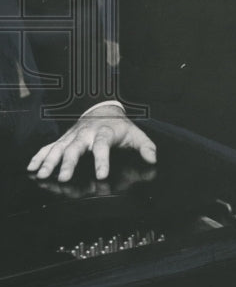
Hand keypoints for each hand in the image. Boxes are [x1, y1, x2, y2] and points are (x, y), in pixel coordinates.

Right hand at [26, 104, 156, 181]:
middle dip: (68, 162)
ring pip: (59, 147)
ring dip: (49, 161)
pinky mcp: (64, 139)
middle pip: (76, 147)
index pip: (103, 145)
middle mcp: (86, 134)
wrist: (103, 109)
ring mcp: (73, 136)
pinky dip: (39, 156)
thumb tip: (152, 158)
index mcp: (105, 132)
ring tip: (42, 174)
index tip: (102, 174)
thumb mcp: (136, 134)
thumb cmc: (120, 126)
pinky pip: (49, 147)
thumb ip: (146, 146)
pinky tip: (31, 167)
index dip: (102, 159)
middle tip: (63, 177)